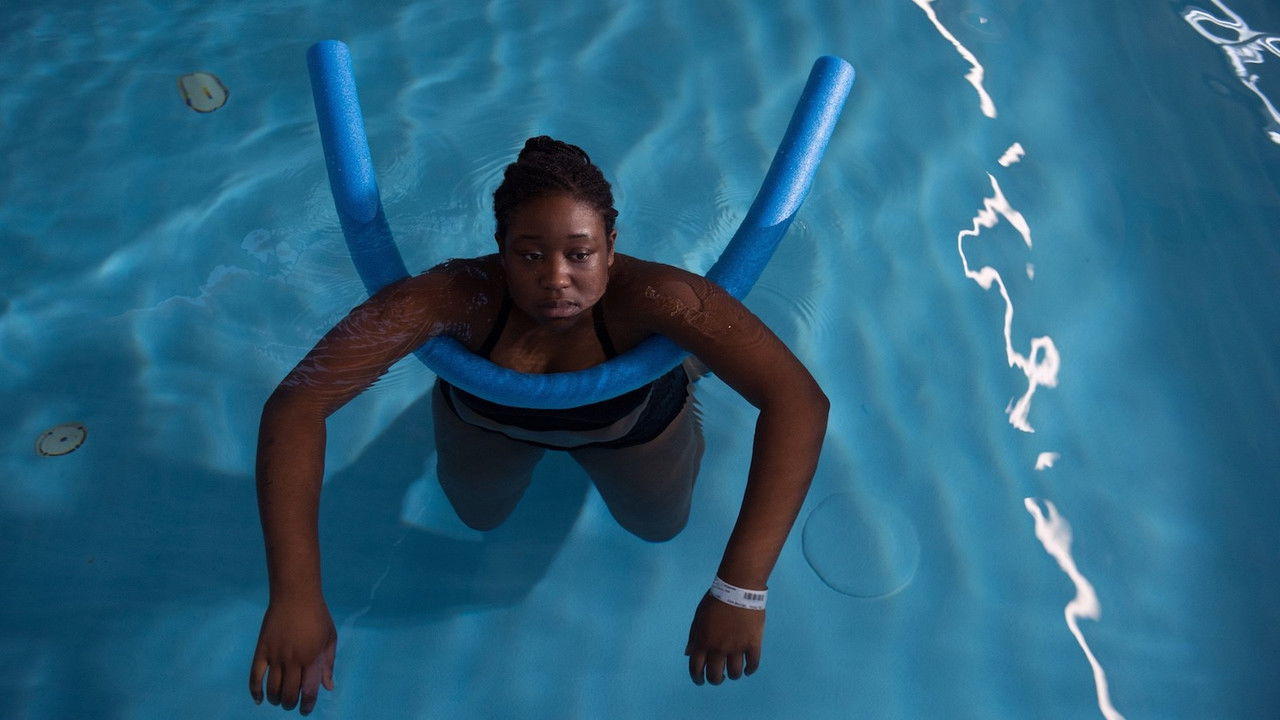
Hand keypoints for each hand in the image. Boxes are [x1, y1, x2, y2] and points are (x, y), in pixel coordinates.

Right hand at [249, 596, 336, 714]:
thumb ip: (329, 664)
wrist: (295, 595)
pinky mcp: (261, 650)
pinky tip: (259, 699)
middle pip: (288, 694)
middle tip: (291, 704)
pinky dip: (255, 691)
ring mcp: (275, 656)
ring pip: (272, 689)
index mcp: (312, 658)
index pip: (308, 691)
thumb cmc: (317, 616)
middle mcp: (293, 660)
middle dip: (290, 704)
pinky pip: (255, 677)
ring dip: (275, 699)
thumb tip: (328, 687)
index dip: (307, 705)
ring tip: (279, 700)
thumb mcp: (330, 638)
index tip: (305, 710)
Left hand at [684, 592, 763, 684]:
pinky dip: (750, 670)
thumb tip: (688, 654)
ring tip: (734, 672)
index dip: (697, 678)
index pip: (696, 668)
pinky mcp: (753, 644)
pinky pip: (753, 664)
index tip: (700, 680)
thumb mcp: (698, 617)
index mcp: (702, 642)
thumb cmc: (715, 600)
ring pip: (734, 673)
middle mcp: (718, 648)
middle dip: (715, 679)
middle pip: (715, 675)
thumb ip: (694, 636)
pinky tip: (748, 669)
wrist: (738, 588)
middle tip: (718, 677)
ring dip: (732, 675)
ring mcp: (736, 648)